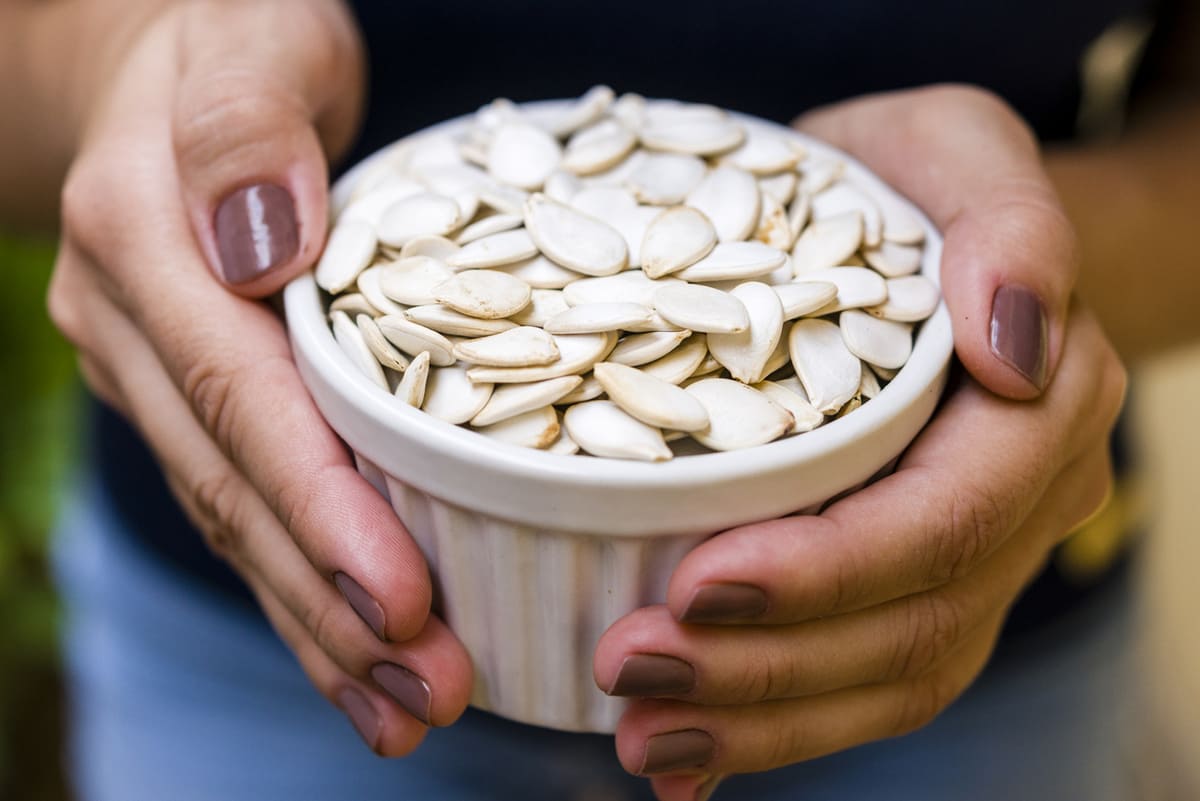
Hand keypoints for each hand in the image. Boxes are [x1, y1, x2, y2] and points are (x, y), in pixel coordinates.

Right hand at [47, 0, 471, 752]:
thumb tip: (265, 239)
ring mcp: (151, 370)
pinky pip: (243, 504)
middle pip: (235, 490)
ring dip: (317, 628)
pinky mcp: (189, 397)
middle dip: (329, 604)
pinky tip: (358, 659)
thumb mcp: (253, 42)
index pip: (242, 399)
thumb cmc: (232, 36)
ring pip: (233, 522)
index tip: (400, 599)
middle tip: (427, 693)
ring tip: (403, 711)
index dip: (318, 506)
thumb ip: (246, 131)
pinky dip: (301, 588)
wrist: (166, 63)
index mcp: (145, 241)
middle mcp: (132, 324)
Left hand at [592, 85, 1126, 799]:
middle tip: (631, 668)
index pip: (943, 520)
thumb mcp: (954, 150)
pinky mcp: (914, 587)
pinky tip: (687, 756)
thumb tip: (1014, 346)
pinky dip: (774, 729)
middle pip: (910, 625)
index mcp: (1037, 409)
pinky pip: (862, 683)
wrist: (915, 233)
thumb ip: (1008, 227)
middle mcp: (1019, 503)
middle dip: (768, 665)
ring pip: (887, 679)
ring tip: (644, 738)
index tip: (696, 580)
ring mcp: (973, 559)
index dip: (827, 570)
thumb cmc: (914, 184)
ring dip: (762, 723)